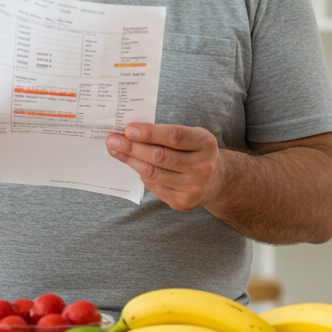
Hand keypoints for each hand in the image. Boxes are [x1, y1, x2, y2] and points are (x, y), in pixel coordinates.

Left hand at [106, 123, 223, 210]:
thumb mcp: (192, 136)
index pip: (174, 136)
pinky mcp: (183, 202)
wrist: (218, 181)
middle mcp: (202, 166)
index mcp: (205, 143)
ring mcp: (193, 187)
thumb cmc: (197, 152)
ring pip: (153, 173)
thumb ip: (166, 134)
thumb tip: (130, 132)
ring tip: (116, 150)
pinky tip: (135, 165)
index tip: (128, 129)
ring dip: (130, 160)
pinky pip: (154, 186)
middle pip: (159, 156)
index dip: (149, 133)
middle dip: (131, 147)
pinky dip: (142, 174)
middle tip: (112, 139)